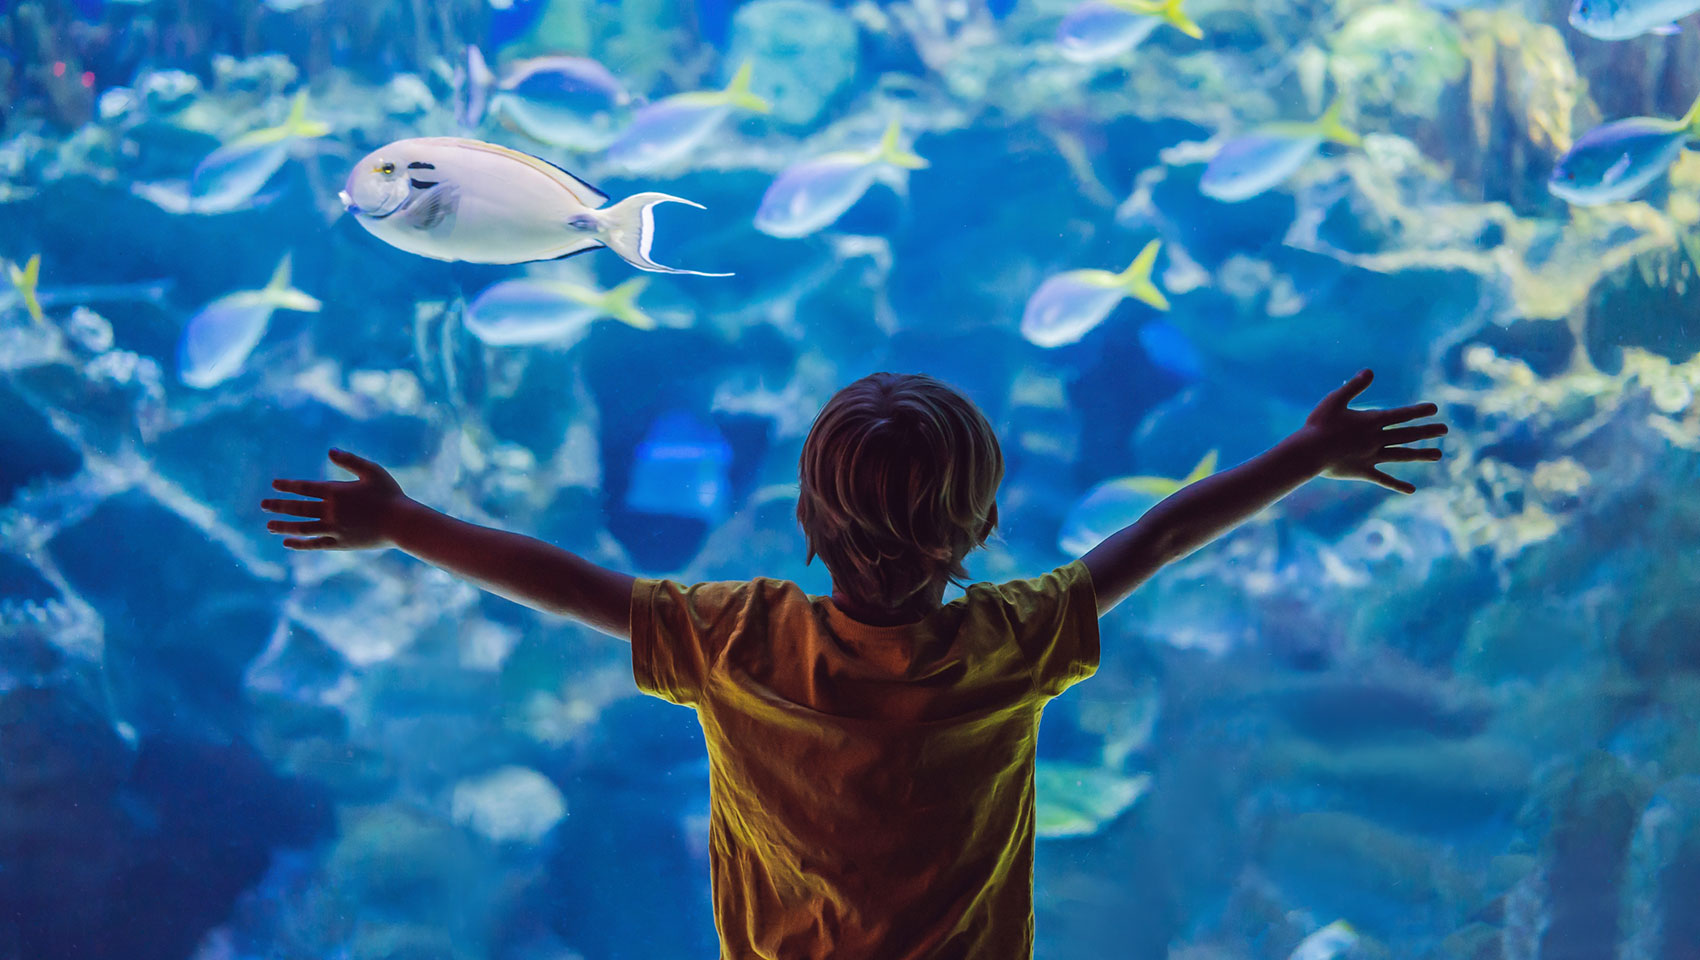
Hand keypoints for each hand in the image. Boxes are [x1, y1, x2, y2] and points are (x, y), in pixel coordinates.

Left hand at [261, 448, 408, 549]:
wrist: (402, 523)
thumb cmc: (390, 494)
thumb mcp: (372, 471)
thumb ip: (350, 460)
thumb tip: (329, 451)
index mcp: (336, 492)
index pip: (304, 487)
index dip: (288, 486)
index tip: (275, 485)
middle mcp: (330, 511)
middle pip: (297, 508)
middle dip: (278, 506)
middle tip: (263, 505)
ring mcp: (333, 529)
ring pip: (301, 528)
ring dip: (283, 527)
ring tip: (269, 526)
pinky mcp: (340, 543)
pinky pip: (314, 544)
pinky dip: (299, 544)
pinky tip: (287, 543)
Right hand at [1299, 369, 1445, 494]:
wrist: (1308, 453)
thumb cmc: (1318, 424)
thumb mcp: (1334, 400)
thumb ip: (1354, 386)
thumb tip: (1370, 371)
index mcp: (1371, 421)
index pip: (1400, 415)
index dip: (1417, 411)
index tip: (1434, 409)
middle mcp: (1376, 439)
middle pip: (1406, 434)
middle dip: (1427, 431)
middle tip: (1444, 430)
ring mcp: (1371, 457)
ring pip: (1401, 455)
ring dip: (1420, 454)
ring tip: (1438, 455)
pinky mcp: (1363, 471)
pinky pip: (1384, 479)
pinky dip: (1398, 485)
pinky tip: (1412, 490)